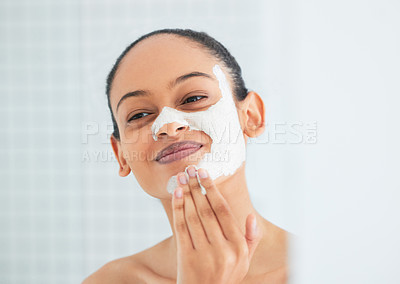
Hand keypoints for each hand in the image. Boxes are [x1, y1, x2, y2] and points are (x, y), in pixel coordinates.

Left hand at [172, 166, 261, 283]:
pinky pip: (181, 229)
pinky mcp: (187, 259)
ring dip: (186, 194)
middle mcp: (223, 250)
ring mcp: (204, 255)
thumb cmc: (226, 277)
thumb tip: (251, 216)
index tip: (205, 174)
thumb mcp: (245, 262)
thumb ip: (250, 240)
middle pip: (207, 210)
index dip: (212, 189)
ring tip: (182, 177)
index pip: (223, 211)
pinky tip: (176, 195)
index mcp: (238, 247)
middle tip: (191, 169)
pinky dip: (178, 209)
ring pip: (193, 217)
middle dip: (197, 187)